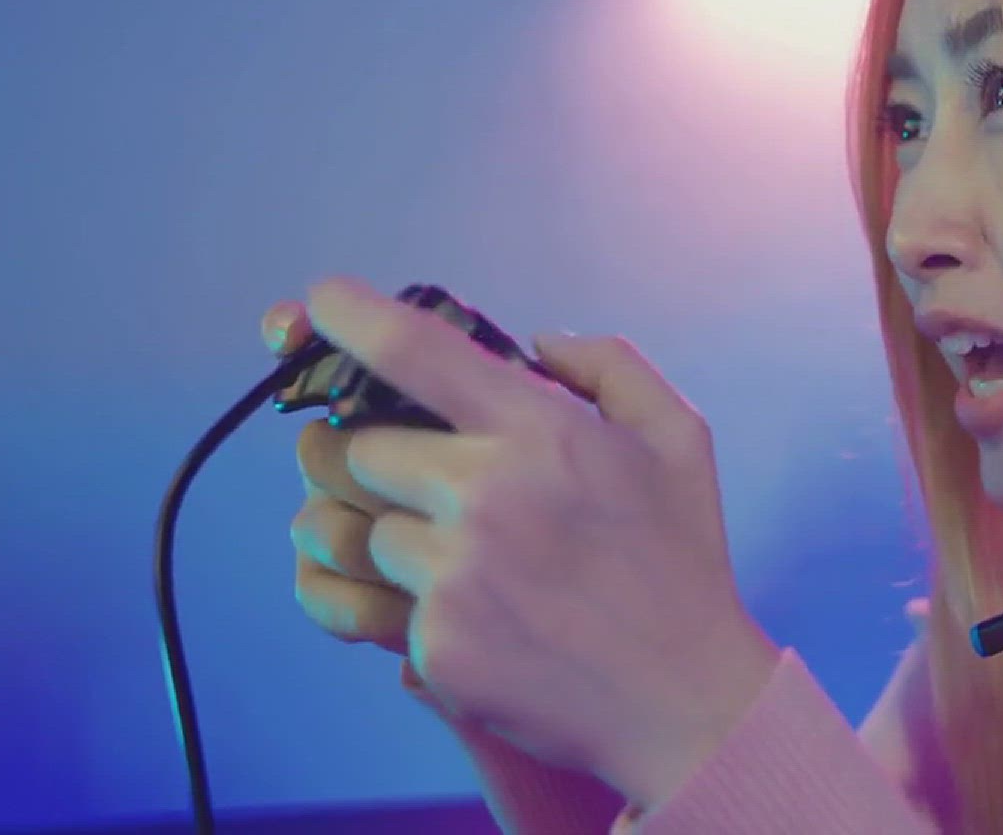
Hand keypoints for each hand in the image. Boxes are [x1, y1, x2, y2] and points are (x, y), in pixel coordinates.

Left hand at [285, 277, 779, 810]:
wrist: (685, 700)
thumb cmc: (680, 561)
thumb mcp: (678, 437)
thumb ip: (608, 364)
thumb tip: (534, 342)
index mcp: (540, 430)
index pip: (413, 350)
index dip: (348, 315)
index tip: (316, 303)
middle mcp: (485, 495)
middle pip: (350, 448)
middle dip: (365, 454)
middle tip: (401, 472)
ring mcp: (453, 575)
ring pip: (345, 530)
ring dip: (367, 531)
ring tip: (416, 544)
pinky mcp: (434, 646)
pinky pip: (356, 606)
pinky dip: (379, 601)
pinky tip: (428, 603)